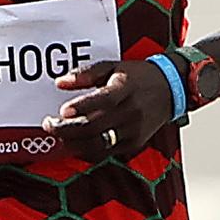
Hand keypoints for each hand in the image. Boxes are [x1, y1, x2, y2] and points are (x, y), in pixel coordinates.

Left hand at [42, 60, 173, 159]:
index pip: (104, 100)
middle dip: (68, 129)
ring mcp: (133, 130)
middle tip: (49, 124)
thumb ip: (86, 74)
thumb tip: (60, 83)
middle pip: (96, 126)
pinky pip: (106, 153)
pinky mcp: (133, 144)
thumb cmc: (137, 77)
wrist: (170, 89)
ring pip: (99, 144)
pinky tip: (74, 144)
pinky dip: (86, 151)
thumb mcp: (113, 66)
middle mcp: (131, 111)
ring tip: (58, 135)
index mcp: (126, 88)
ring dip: (74, 143)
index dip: (83, 106)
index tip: (63, 110)